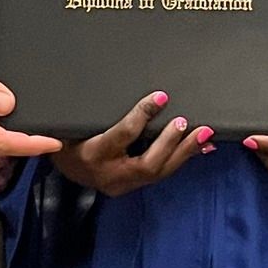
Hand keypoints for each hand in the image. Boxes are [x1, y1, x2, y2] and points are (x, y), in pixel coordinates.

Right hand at [52, 92, 215, 197]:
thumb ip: (94, 109)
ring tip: (204, 135)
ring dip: (183, 152)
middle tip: (186, 122)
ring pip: (158, 172)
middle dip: (171, 142)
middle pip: (147, 164)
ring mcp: (122, 184)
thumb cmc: (68, 137)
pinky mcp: (131, 186)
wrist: (63, 167)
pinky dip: (179, 159)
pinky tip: (197, 148)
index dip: (143, 115)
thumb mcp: (74, 122)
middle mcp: (109, 174)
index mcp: (92, 154)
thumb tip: (114, 81)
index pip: (123, 135)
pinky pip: (159, 174)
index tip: (161, 97)